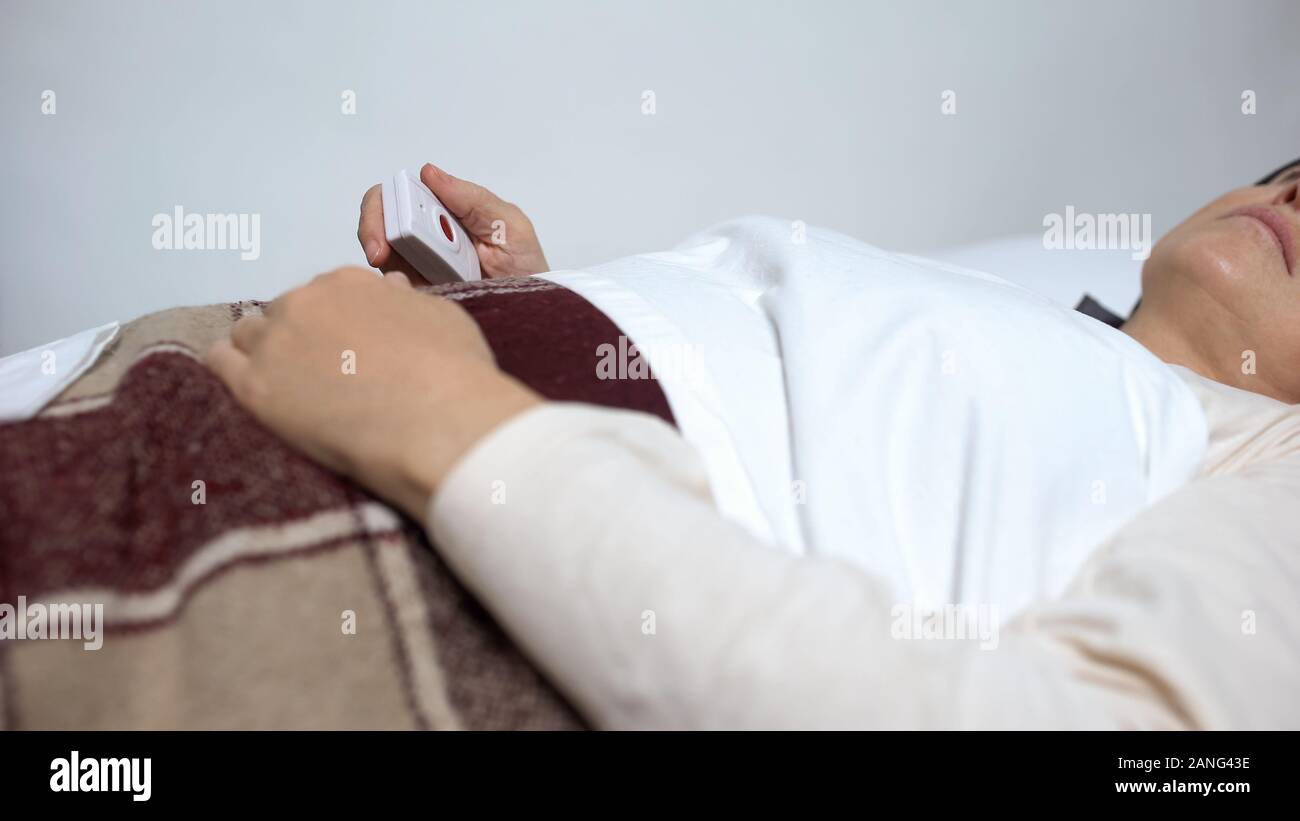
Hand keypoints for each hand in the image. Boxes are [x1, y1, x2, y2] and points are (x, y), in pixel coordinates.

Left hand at [206, 267, 541, 517]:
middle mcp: (305, 301)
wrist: (440, 424)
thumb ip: (404, 299)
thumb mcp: (440, 315)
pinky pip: (218, 363)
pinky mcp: (255, 388)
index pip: (324, 294)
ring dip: (261, 353)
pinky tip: (246, 387)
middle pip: (283, 313)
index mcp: (348, 282)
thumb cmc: (453, 374)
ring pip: (245, 335)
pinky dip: (228, 370)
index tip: (343, 348)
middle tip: (319, 374)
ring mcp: (275, 343)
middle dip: (297, 338)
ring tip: (284, 385)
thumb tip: (389, 288)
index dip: (332, 323)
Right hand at [358, 163, 548, 279]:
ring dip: (382, 262)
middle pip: (379, 221)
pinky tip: (408, 296)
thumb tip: (430, 173)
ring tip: (401, 279)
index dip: (383, 205)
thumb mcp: (509, 224)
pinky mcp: (417, 294)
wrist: (533, 313)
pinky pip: (392, 289)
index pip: (398, 194)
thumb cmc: (525, 267)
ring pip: (378, 255)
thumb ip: (472, 198)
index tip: (388, 228)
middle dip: (371, 231)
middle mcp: (425, 233)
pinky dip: (392, 291)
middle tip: (380, 255)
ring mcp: (418, 265)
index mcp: (444, 210)